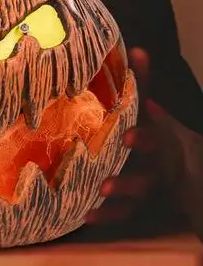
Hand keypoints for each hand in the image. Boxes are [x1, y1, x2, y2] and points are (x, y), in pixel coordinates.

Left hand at [85, 47, 162, 224]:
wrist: (178, 161)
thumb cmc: (149, 126)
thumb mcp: (147, 106)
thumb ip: (141, 82)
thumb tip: (138, 48)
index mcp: (157, 139)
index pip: (156, 139)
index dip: (144, 138)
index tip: (126, 136)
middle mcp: (155, 166)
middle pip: (148, 175)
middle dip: (130, 178)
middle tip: (108, 180)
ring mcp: (147, 188)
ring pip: (138, 196)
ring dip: (120, 196)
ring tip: (101, 194)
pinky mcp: (135, 204)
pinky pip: (123, 215)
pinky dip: (106, 216)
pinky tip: (86, 216)